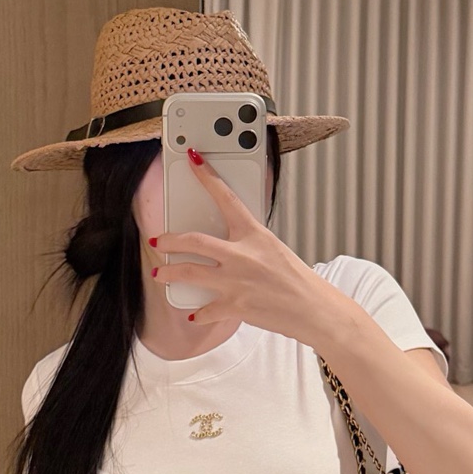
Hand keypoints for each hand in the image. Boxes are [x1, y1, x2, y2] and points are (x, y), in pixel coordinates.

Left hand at [148, 150, 347, 343]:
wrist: (313, 309)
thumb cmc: (297, 280)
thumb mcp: (274, 249)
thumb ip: (249, 244)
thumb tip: (228, 245)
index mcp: (254, 234)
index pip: (226, 197)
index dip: (207, 176)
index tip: (193, 159)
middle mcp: (241, 255)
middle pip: (193, 241)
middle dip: (170, 240)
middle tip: (159, 240)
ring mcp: (235, 281)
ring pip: (188, 273)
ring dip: (169, 273)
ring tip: (160, 273)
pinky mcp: (234, 306)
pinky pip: (205, 310)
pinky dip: (198, 313)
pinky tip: (193, 314)